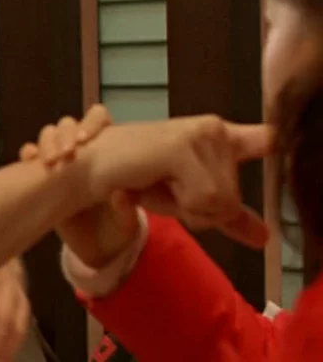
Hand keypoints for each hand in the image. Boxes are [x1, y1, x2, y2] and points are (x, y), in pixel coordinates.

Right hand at [17, 106, 138, 268]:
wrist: (94, 250)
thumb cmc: (116, 230)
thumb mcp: (126, 226)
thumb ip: (126, 211)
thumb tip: (118, 194)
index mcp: (106, 152)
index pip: (98, 119)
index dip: (92, 123)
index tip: (86, 140)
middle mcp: (80, 152)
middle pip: (68, 124)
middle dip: (65, 133)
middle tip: (68, 152)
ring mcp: (59, 163)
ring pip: (48, 135)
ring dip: (47, 142)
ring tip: (51, 161)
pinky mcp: (40, 176)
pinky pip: (29, 156)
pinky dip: (29, 154)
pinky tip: (30, 163)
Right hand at [64, 116, 273, 250]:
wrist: (90, 170)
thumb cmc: (131, 179)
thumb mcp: (187, 199)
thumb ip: (226, 213)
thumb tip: (264, 237)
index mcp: (216, 135)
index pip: (264, 138)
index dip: (271, 144)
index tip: (276, 143)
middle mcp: (213, 129)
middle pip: (233, 199)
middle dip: (197, 210)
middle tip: (163, 188)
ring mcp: (200, 134)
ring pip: (221, 202)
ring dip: (184, 208)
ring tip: (154, 184)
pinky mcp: (183, 146)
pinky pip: (204, 199)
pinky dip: (176, 205)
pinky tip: (151, 184)